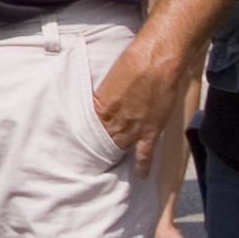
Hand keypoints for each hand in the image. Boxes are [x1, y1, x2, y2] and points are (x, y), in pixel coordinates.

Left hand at [93, 40, 182, 168]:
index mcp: (99, 107)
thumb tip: (101, 105)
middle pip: (103, 140)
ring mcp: (131, 127)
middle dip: (99, 148)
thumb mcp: (108, 81)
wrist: (155, 62)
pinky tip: (140, 175)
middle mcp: (113, 120)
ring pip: (120, 147)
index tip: (83, 144)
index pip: (88, 128)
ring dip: (116, 156)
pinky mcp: (150, 130)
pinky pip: (144, 153)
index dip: (87, 136)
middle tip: (94, 159)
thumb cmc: (132, 63)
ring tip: (112, 166)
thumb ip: (104, 97)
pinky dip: (142, 165)